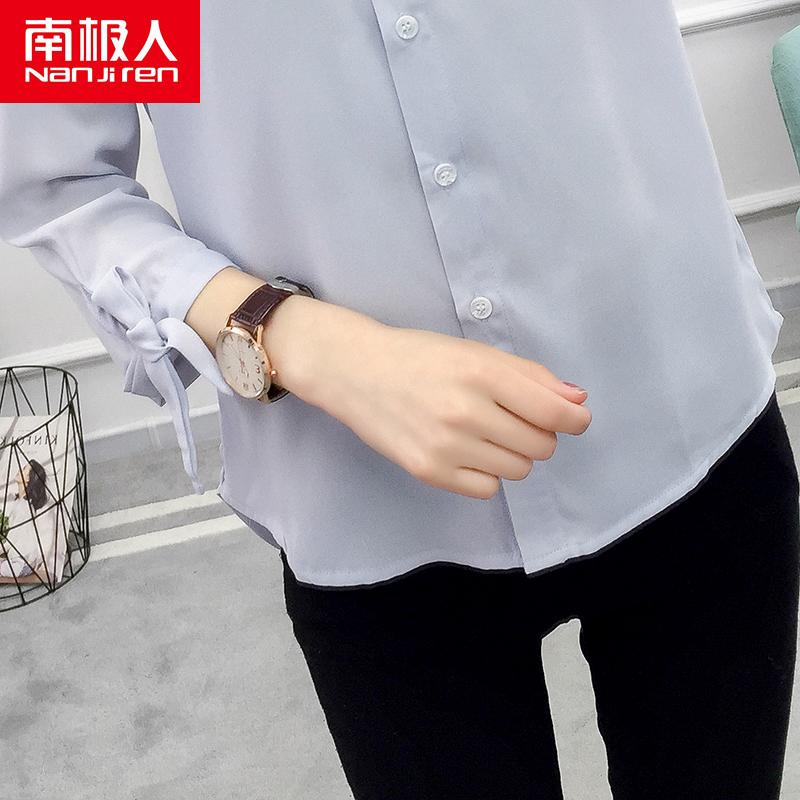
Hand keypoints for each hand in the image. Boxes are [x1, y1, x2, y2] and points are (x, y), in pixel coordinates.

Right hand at [268, 297, 591, 499]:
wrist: (357, 372)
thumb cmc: (421, 358)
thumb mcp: (476, 353)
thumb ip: (530, 376)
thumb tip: (577, 402)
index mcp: (481, 373)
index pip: (552, 412)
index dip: (575, 420)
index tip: (575, 420)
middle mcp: (465, 412)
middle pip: (541, 446)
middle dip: (539, 434)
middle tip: (513, 419)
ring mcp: (446, 447)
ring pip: (517, 469)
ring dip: (514, 454)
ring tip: (486, 433)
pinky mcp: (428, 472)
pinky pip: (487, 489)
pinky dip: (487, 472)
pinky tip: (468, 451)